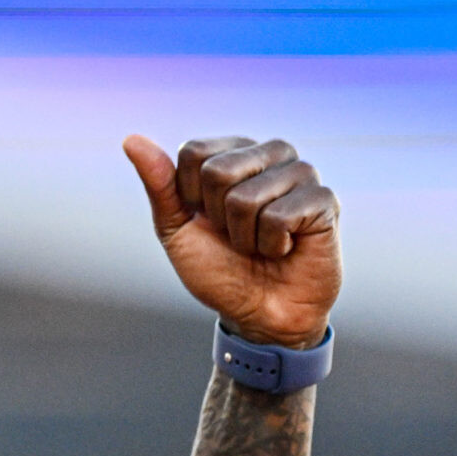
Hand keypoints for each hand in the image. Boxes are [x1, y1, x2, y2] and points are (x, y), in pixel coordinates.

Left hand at [124, 135, 340, 347]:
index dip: (190, 197)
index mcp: (234, 154)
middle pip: (218, 171)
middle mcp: (270, 154)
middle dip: (217, 219)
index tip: (207, 220)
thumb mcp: (177, 230)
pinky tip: (286, 249)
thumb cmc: (219, 271)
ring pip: (247, 197)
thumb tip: (132, 140)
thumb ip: (159, 186)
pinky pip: (280, 216)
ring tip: (262, 245)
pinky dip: (272, 245)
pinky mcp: (324, 200)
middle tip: (237, 237)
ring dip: (244, 237)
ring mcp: (301, 173)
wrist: (259, 315)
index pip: (193, 152)